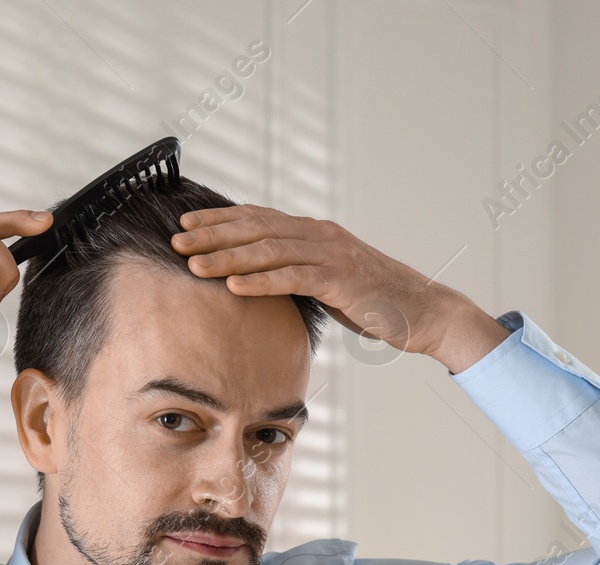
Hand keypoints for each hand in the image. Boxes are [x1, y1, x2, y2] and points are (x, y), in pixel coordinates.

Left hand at [171, 205, 508, 372]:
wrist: (423, 311)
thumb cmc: (374, 301)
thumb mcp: (329, 281)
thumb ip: (298, 272)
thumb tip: (262, 279)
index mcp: (314, 232)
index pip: (258, 218)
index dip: (220, 219)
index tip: (186, 224)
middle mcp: (320, 235)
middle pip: (256, 228)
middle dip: (213, 234)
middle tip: (176, 240)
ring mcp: (331, 254)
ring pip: (269, 250)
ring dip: (228, 257)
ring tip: (194, 264)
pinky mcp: (341, 280)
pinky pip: (293, 277)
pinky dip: (261, 280)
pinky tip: (233, 285)